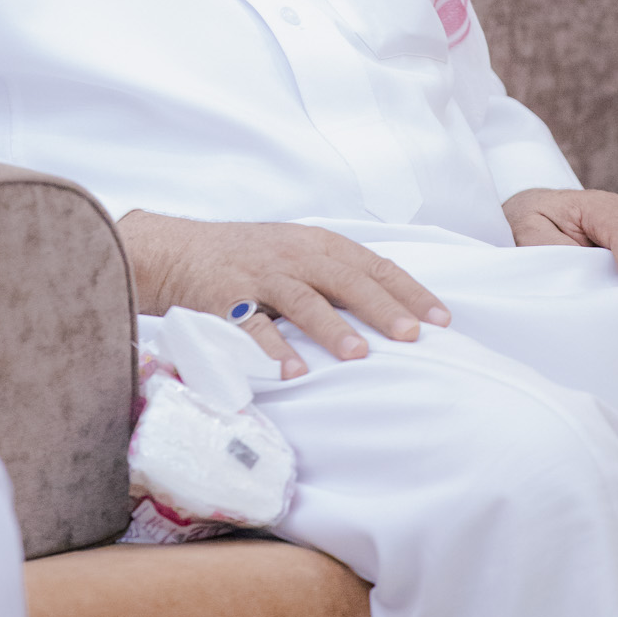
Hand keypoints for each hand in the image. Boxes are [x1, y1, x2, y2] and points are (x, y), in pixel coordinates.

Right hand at [120, 212, 449, 377]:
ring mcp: (260, 276)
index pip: (374, 266)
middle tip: (412, 336)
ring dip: (332, 328)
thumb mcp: (297, 251)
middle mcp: (294, 256)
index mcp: (318, 245)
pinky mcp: (226, 298)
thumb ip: (338, 272)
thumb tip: (394, 306)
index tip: (440, 319)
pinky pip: (251, 325)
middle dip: (381, 308)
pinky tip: (293, 371)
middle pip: (346, 280)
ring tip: (358, 355)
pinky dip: (272, 348)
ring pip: (303, 300)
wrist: (177, 251)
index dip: (409, 291)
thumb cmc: (247, 257)